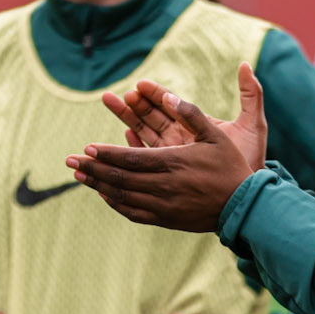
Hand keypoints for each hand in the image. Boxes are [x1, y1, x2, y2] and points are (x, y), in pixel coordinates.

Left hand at [68, 65, 264, 232]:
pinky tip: (104, 195)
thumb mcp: (216, 135)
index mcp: (174, 163)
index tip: (86, 148)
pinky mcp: (167, 219)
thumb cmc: (231, 168)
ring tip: (79, 177)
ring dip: (99, 186)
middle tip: (70, 162)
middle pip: (120, 178)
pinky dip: (116, 204)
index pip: (130, 159)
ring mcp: (164, 206)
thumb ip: (191, 114)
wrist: (244, 207)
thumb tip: (167, 95)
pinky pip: (134, 213)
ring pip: (123, 197)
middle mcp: (164, 186)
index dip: (106, 154)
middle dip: (93, 169)